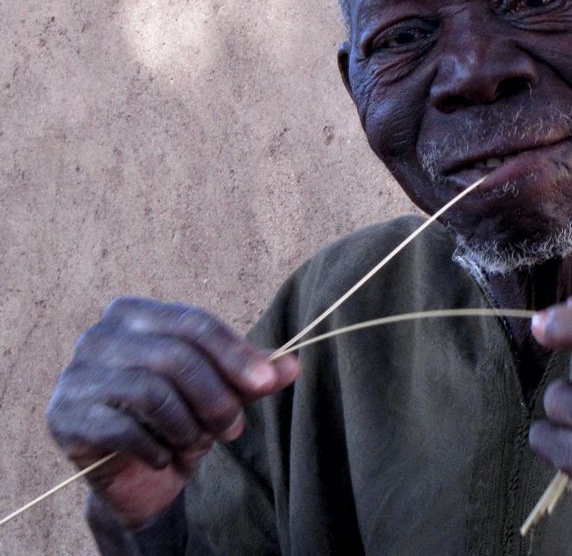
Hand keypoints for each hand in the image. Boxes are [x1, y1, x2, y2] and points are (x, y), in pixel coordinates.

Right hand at [46, 297, 298, 527]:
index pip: (194, 323)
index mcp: (135, 313)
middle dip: (215, 397)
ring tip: (199, 443)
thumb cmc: (180, 413)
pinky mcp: (65, 418)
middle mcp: (99, 335)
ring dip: (188, 426)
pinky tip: (165, 457)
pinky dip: (156, 448)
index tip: (266, 382)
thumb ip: (254, 373)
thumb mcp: (222, 388)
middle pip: (176, 356)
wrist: (138, 470)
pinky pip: (123, 429)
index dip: (234, 353)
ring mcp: (77, 375)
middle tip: (233, 427)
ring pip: (152, 392)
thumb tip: (294, 365)